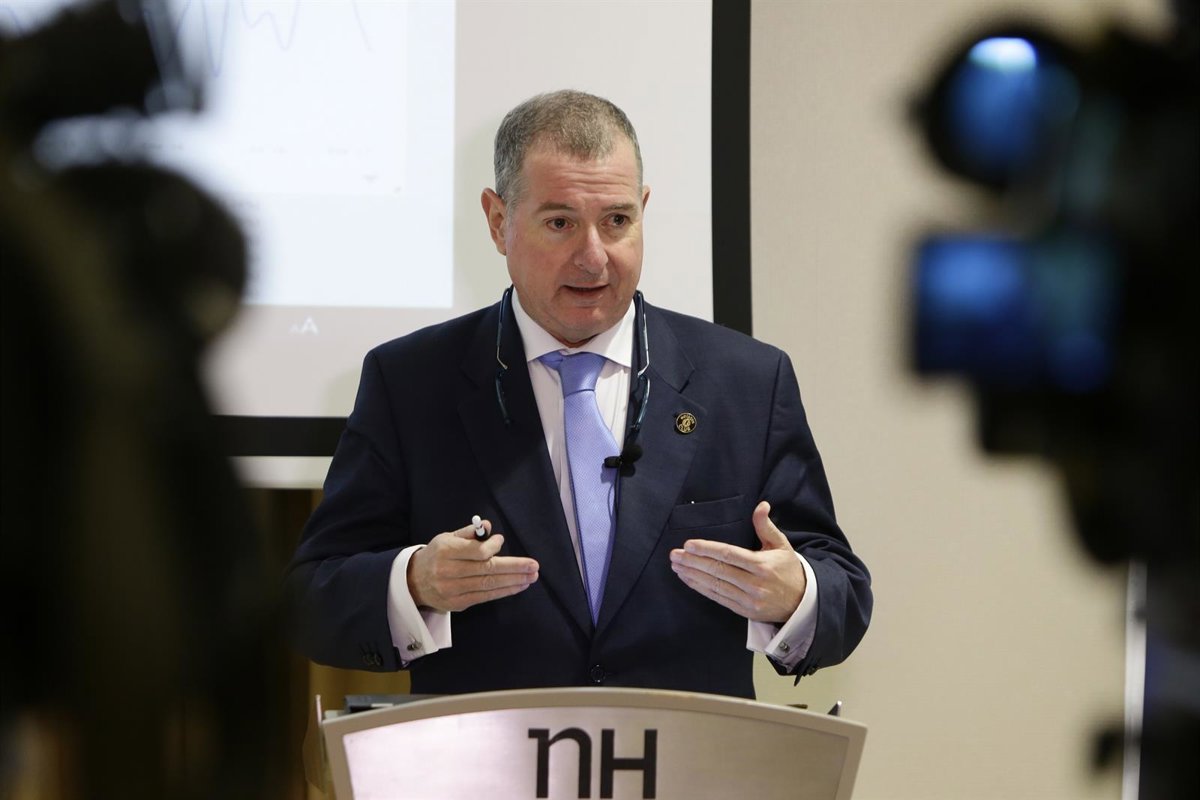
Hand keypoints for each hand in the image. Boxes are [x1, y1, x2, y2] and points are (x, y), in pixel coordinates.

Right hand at [407, 520, 538, 612]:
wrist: (413, 581)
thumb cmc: (436, 555)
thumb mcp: (447, 538)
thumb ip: (469, 532)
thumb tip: (489, 526)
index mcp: (446, 552)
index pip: (476, 552)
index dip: (493, 548)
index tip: (501, 541)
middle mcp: (449, 572)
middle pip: (487, 570)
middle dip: (513, 568)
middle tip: (533, 566)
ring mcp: (453, 590)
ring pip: (488, 585)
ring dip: (513, 581)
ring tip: (531, 577)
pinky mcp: (458, 604)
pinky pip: (485, 597)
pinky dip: (503, 591)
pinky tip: (518, 586)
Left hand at [669, 501, 805, 622]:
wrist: (802, 603)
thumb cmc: (788, 569)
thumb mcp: (781, 545)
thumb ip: (766, 526)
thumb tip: (761, 505)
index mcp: (763, 566)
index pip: (730, 555)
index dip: (707, 549)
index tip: (689, 544)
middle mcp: (755, 584)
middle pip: (718, 571)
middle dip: (693, 562)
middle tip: (674, 555)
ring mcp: (748, 600)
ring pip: (715, 585)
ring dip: (693, 575)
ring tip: (677, 566)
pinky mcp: (743, 611)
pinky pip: (718, 598)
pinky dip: (701, 588)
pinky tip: (689, 579)